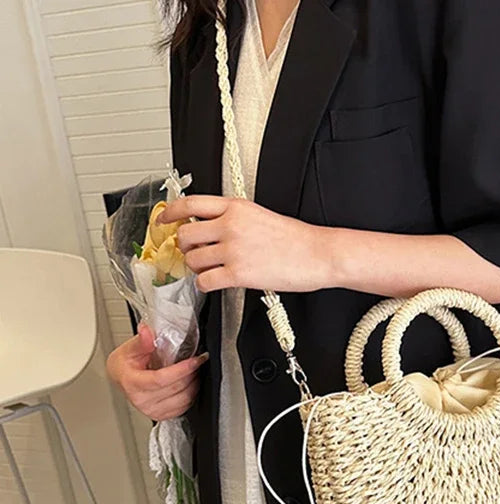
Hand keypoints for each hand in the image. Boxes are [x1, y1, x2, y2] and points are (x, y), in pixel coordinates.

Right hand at [105, 323, 208, 420]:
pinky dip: (192, 394)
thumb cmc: (125, 364)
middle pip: (176, 388)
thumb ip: (142, 341)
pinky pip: (184, 407)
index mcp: (132, 384)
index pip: (162, 379)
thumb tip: (146, 331)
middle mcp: (142, 400)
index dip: (183, 369)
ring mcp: (152, 410)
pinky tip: (189, 383)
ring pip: (184, 399)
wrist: (121, 378)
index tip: (197, 359)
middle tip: (198, 361)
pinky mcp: (161, 415)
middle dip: (192, 373)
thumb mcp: (130, 348)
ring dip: (194, 383)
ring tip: (194, 371)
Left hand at [158, 195, 332, 293]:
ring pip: (193, 260)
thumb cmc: (296, 239)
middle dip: (187, 248)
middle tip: (195, 254)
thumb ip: (233, 218)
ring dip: (197, 268)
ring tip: (212, 270)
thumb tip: (210, 228)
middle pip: (186, 235)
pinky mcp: (238, 273)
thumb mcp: (260, 215)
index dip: (170, 213)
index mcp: (235, 207)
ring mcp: (233, 249)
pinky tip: (216, 283)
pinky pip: (205, 281)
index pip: (190, 205)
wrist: (318, 254)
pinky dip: (206, 285)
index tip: (163, 221)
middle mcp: (230, 225)